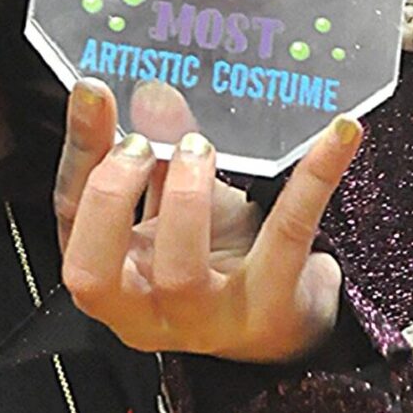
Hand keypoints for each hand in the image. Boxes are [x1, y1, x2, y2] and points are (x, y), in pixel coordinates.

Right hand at [56, 78, 361, 362]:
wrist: (285, 318)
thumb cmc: (218, 256)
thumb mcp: (178, 201)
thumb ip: (160, 151)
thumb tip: (153, 91)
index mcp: (112, 274)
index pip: (71, 218)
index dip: (80, 153)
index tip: (96, 93)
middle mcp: (146, 310)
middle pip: (96, 270)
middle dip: (114, 193)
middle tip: (147, 143)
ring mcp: (206, 321)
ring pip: (179, 272)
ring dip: (186, 198)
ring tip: (201, 148)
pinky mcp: (269, 309)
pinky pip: (288, 236)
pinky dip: (314, 177)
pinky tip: (341, 132)